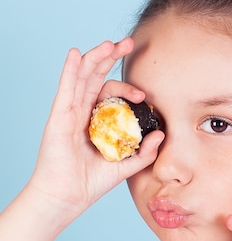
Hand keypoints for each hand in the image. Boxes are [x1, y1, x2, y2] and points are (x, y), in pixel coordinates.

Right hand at [28, 39, 163, 218]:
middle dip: (111, 58)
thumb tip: (162, 133)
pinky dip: (70, 70)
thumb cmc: (91, 182)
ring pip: (83, 77)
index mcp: (96, 121)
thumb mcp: (125, 165)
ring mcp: (70, 112)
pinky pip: (66, 89)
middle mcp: (82, 112)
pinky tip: (76, 53)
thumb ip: (144, 152)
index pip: (111, 94)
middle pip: (96, 77)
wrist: (68, 197)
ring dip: (96, 57)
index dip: (127, 88)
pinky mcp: (59, 116)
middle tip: (129, 44)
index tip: (143, 95)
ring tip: (111, 43)